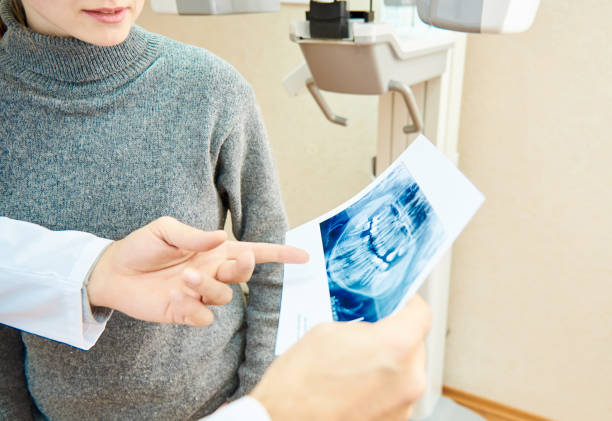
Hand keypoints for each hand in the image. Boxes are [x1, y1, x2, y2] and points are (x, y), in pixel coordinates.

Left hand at [87, 216, 307, 325]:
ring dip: (208, 288)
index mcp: (215, 250)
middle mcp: (213, 272)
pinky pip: (205, 317)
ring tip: (183, 278)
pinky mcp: (186, 312)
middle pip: (244, 274)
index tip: (304, 256)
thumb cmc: (142, 246)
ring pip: (225, 297)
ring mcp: (201, 294)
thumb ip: (194, 235)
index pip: (255, 251)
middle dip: (239, 269)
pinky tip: (174, 298)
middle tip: (219, 263)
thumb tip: (222, 238)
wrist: (114, 271)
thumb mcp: (165, 230)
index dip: (280, 254)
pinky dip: (193, 308)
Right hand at [250, 295, 431, 420]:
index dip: (409, 304)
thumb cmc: (299, 382)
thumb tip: (373, 325)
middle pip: (415, 345)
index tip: (399, 303)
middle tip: (370, 334)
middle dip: (395, 337)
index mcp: (395, 346)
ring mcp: (404, 406)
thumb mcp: (328, 330)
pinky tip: (356, 385)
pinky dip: (382, 387)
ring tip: (357, 365)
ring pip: (406, 371)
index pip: (422, 314)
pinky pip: (396, 394)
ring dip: (389, 364)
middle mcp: (409, 379)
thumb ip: (362, 325)